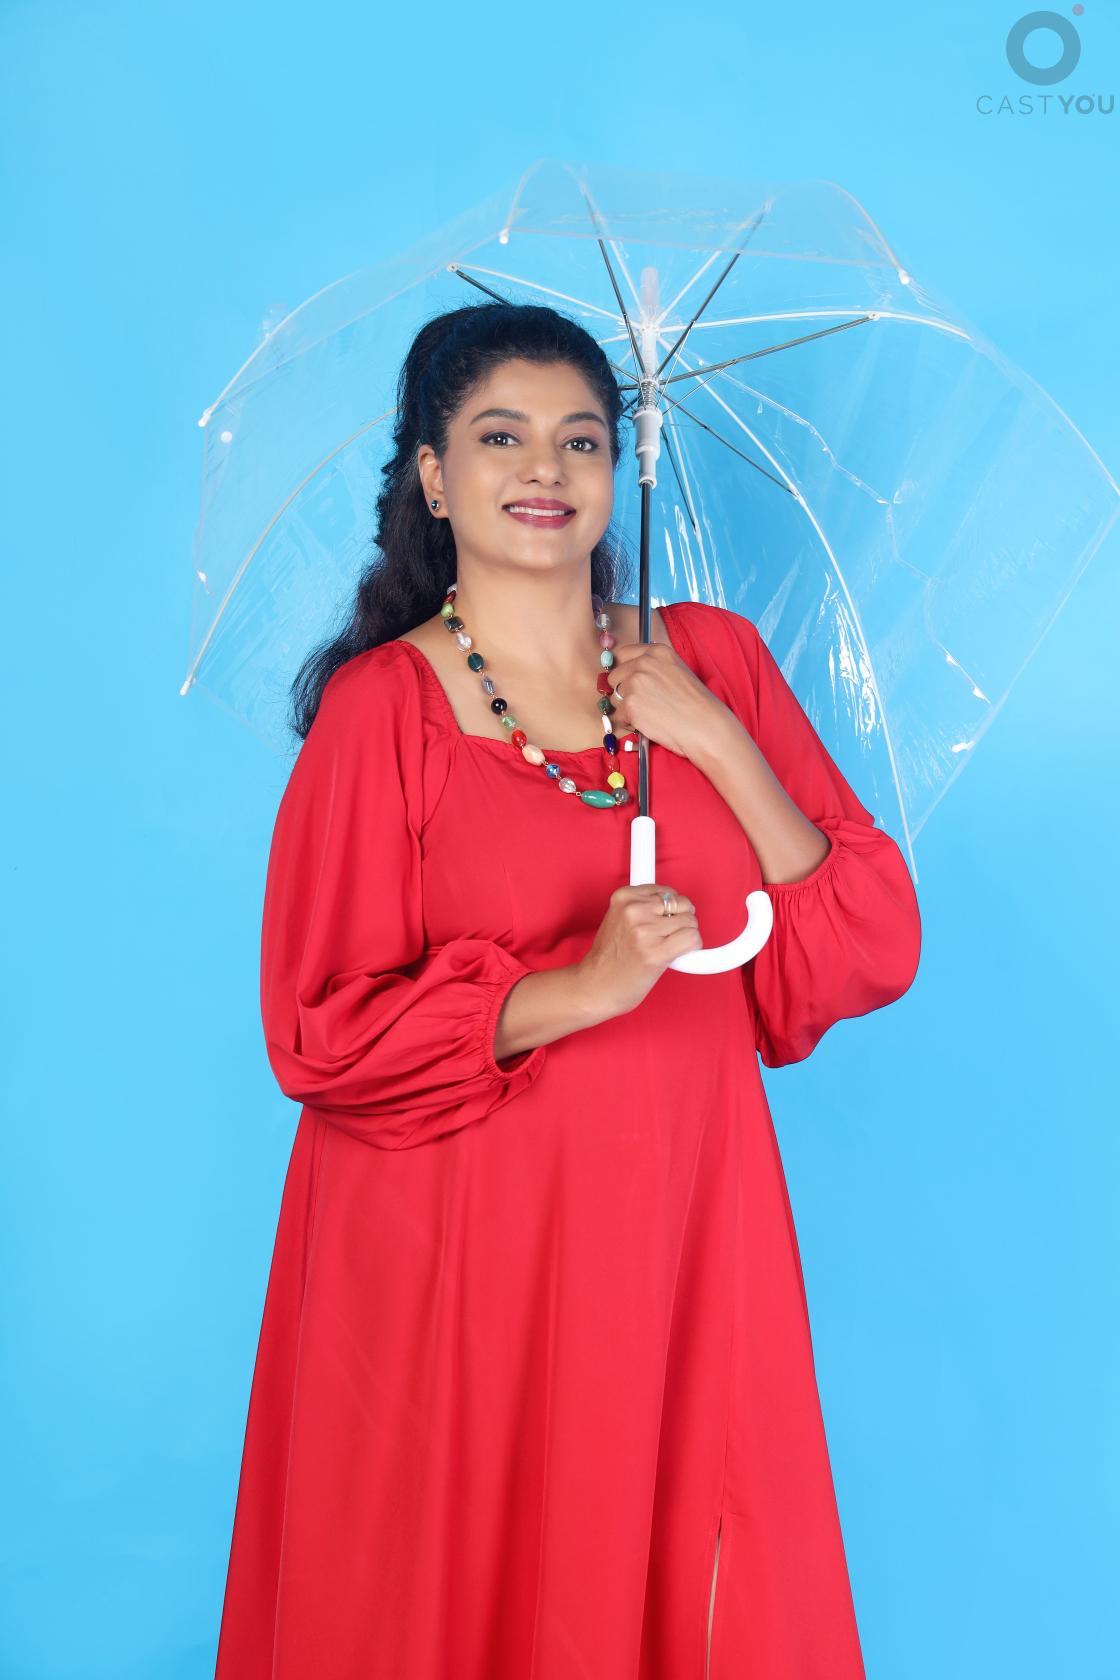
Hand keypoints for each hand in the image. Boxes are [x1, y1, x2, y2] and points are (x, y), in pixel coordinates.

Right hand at [575, 882, 702, 1017]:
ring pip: (690, 922)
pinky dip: (692, 947)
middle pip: (682, 904)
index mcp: (623, 897)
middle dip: (681, 920)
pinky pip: (692, 939)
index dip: (671, 909)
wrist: (595, 986)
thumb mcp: (619, 918)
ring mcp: (644, 932)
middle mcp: (633, 911)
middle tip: (666, 937)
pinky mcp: (655, 953)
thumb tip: (681, 906)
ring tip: (665, 947)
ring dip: (686, 936)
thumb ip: (645, 908)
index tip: (666, 920)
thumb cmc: (610, 956)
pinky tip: (677, 955)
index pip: (668, 891)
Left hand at [606, 639, 728, 759]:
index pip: (622, 654)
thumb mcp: (677, 671)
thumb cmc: (696, 703)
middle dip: (623, 691)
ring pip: (614, 698)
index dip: (624, 670)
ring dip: (626, 708)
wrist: (705, 725)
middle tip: (642, 703)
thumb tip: (629, 674)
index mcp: (656, 651)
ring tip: (648, 714)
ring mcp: (634, 684)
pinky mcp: (630, 705)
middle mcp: (643, 663)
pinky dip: (628, 723)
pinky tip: (647, 724)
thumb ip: (653, 667)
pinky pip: (618, 716)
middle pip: (614, 677)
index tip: (628, 680)